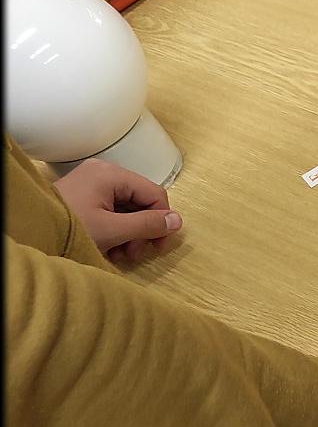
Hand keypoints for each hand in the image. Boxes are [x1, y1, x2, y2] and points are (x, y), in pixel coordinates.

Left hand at [52, 157, 181, 265]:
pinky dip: (116, 230)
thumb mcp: (113, 230)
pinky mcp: (86, 195)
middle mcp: (104, 173)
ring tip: (119, 253)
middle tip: (134, 253)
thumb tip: (178, 221)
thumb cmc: (72, 229)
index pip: (154, 194)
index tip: (159, 247)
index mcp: (112, 174)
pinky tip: (109, 246)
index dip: (162, 220)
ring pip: (128, 209)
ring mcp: (93, 183)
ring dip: (130, 234)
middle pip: (141, 202)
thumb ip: (148, 224)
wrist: (31, 232)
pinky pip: (112, 211)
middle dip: (142, 230)